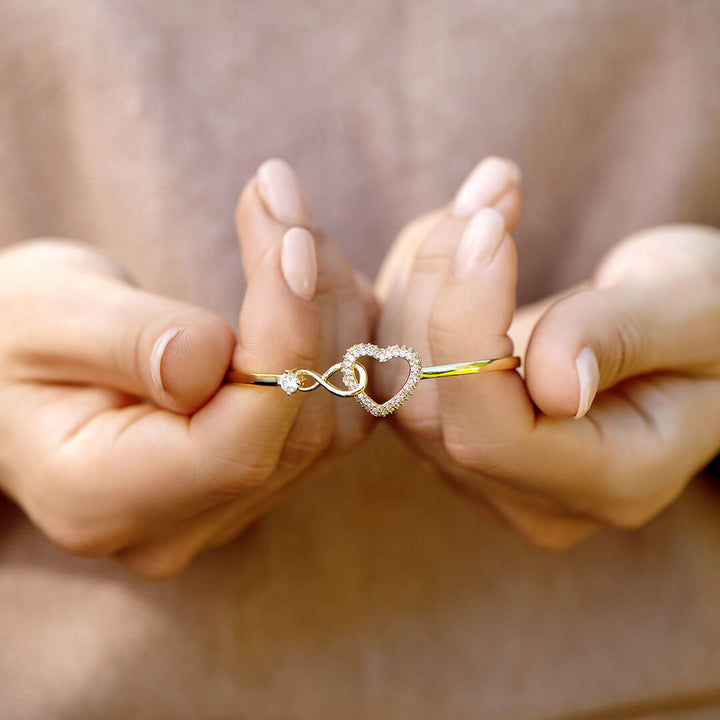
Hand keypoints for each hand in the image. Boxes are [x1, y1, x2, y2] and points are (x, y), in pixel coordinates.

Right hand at [0, 159, 373, 577]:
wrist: (23, 373)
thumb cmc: (13, 339)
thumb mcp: (45, 318)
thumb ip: (129, 340)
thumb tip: (213, 354)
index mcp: (102, 500)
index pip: (236, 446)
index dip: (285, 342)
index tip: (291, 239)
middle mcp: (178, 527)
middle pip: (300, 428)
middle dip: (312, 301)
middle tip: (283, 198)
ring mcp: (227, 509)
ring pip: (335, 418)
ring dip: (333, 310)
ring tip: (291, 225)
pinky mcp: (260, 477)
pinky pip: (337, 411)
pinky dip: (340, 337)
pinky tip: (312, 278)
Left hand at [376, 157, 719, 547]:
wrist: (689, 336)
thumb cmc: (711, 320)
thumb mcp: (696, 311)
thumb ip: (623, 338)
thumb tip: (555, 385)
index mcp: (612, 481)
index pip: (497, 435)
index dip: (469, 332)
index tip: (491, 229)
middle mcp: (532, 494)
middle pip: (431, 406)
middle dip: (440, 283)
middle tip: (490, 193)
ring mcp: (482, 467)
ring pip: (397, 380)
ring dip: (422, 272)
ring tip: (485, 197)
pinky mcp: (450, 423)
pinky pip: (394, 359)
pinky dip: (413, 284)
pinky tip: (458, 231)